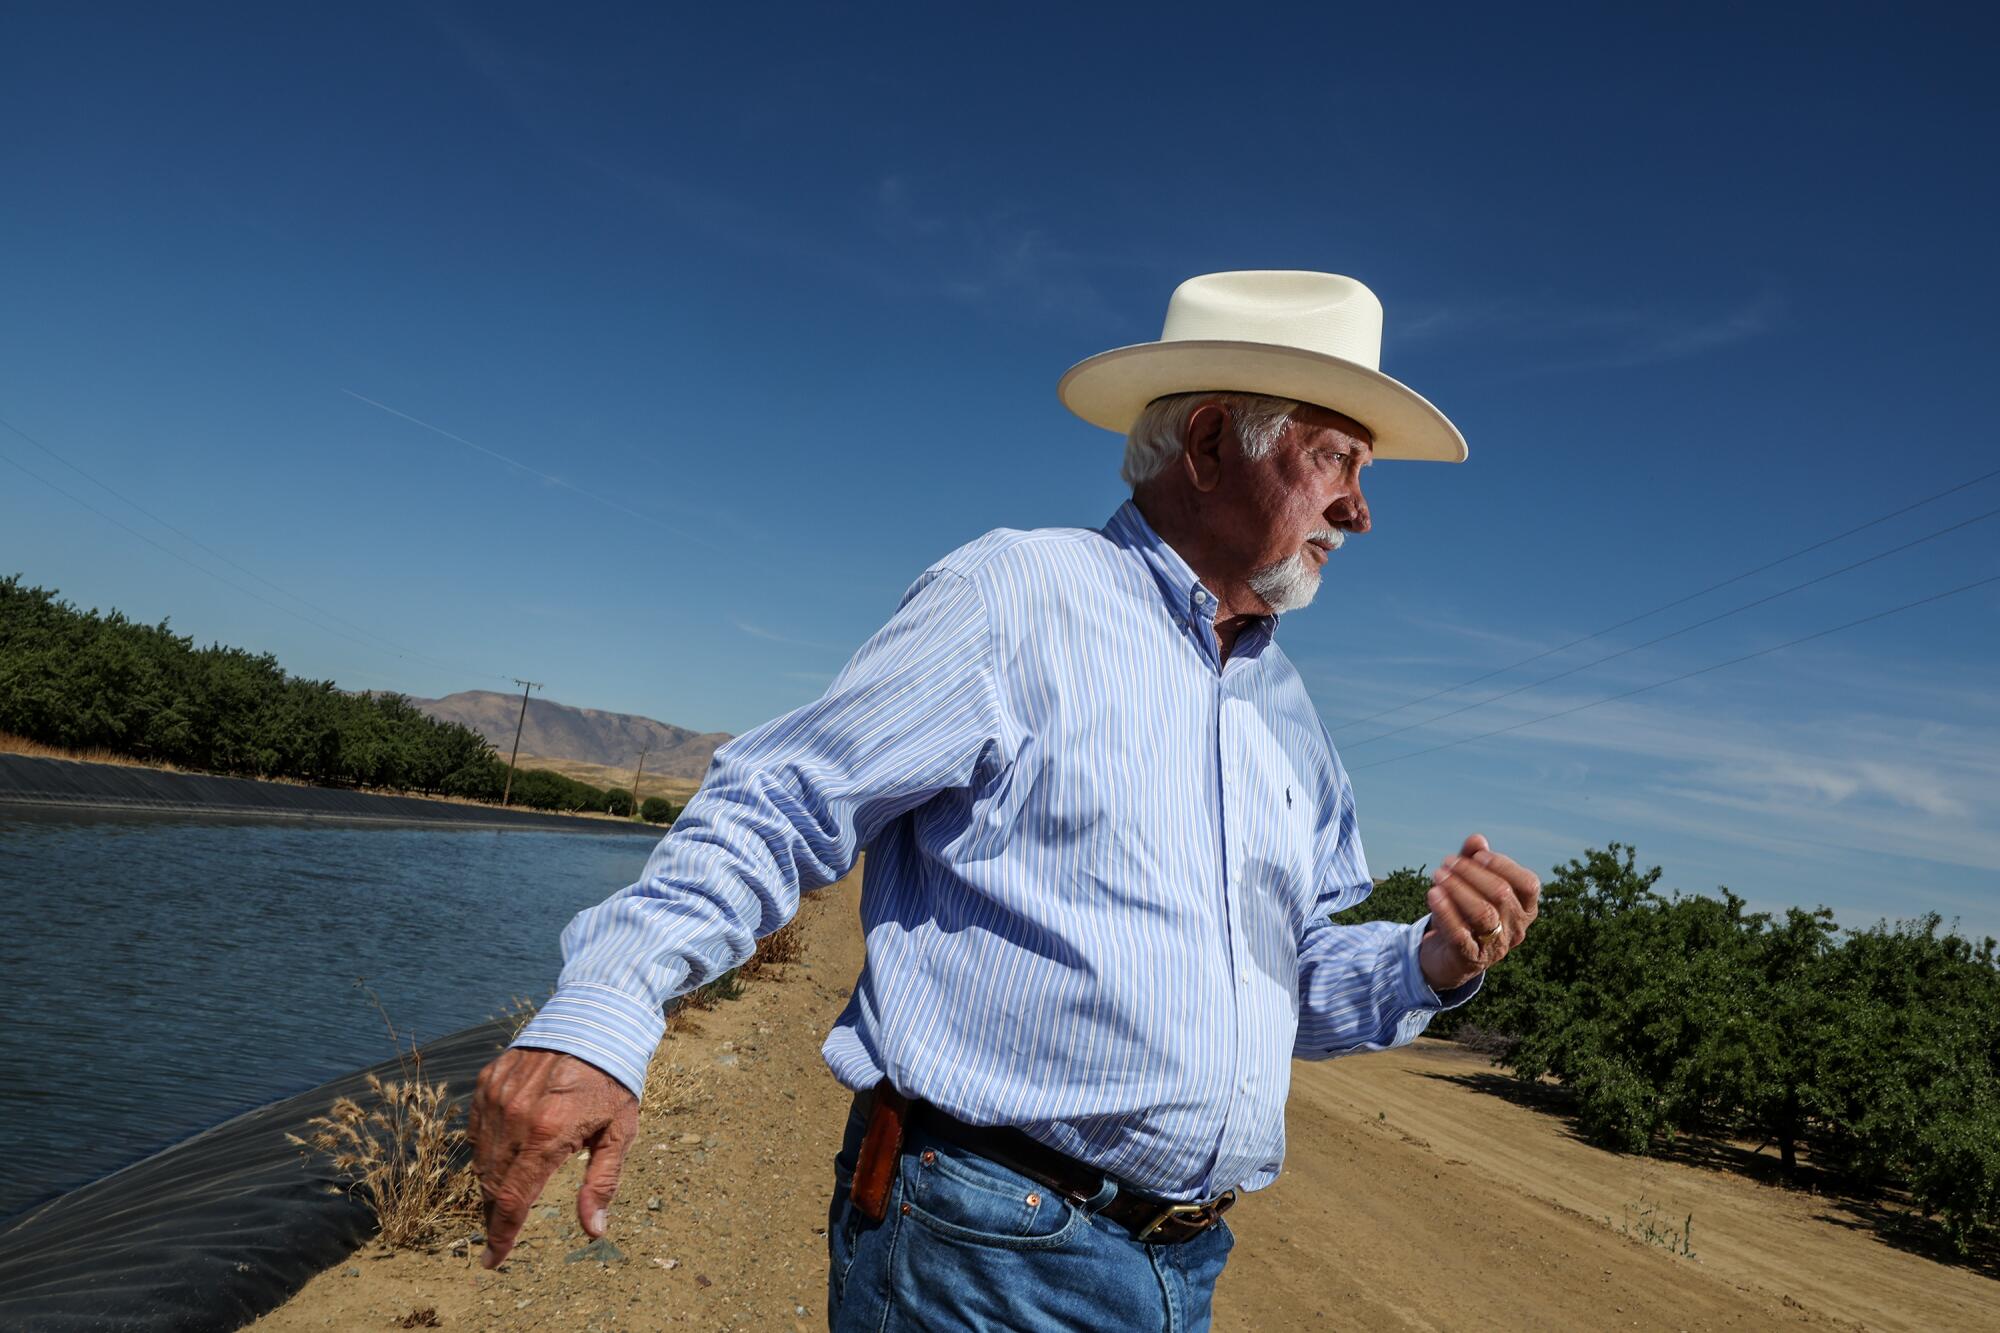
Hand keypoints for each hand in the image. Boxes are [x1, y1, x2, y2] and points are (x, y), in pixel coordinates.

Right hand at [467, 1047, 639, 1268]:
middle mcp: (515, 1117)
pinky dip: (485, 1149)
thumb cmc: (613, 1079)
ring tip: (503, 1198)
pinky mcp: (488, 1081)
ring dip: (490, 1184)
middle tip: (501, 1233)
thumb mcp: (620, 1131)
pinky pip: (477, 1129)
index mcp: (548, 1135)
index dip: (501, 1236)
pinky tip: (501, 1157)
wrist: (596, 1019)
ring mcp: (497, 1097)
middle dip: (495, 1215)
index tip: (494, 1261)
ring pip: (481, 1158)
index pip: (513, 1200)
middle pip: (492, 1184)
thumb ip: (602, 1182)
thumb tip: (594, 1231)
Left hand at [1418, 833, 1540, 992]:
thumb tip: (1477, 839)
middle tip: (1447, 862)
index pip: (1528, 883)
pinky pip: (1460, 935)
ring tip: (1437, 874)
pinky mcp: (1471, 960)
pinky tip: (1432, 894)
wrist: (1447, 955)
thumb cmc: (1464, 912)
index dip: (1503, 865)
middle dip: (1471, 873)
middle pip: (1501, 894)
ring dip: (1458, 888)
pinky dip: (1446, 912)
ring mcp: (1496, 947)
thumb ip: (1474, 861)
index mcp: (1525, 908)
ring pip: (1483, 913)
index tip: (1477, 855)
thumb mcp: (1469, 884)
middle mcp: (1517, 928)